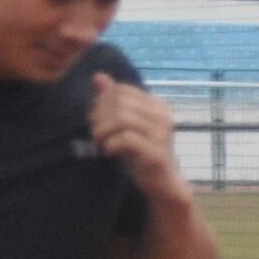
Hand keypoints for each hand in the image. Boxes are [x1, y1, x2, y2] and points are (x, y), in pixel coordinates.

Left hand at [85, 73, 183, 190]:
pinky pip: (127, 139)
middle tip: (95, 132)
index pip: (121, 90)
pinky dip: (111, 144)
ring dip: (102, 130)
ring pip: (122, 118)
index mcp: (156, 105)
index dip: (102, 102)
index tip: (97, 119)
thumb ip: (114, 100)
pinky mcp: (156, 153)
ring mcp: (161, 134)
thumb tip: (98, 76)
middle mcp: (162, 116)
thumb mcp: (126, 123)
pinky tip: (109, 151)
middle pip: (119, 103)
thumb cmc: (142, 151)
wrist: (162, 182)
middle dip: (99, 117)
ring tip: (99, 141)